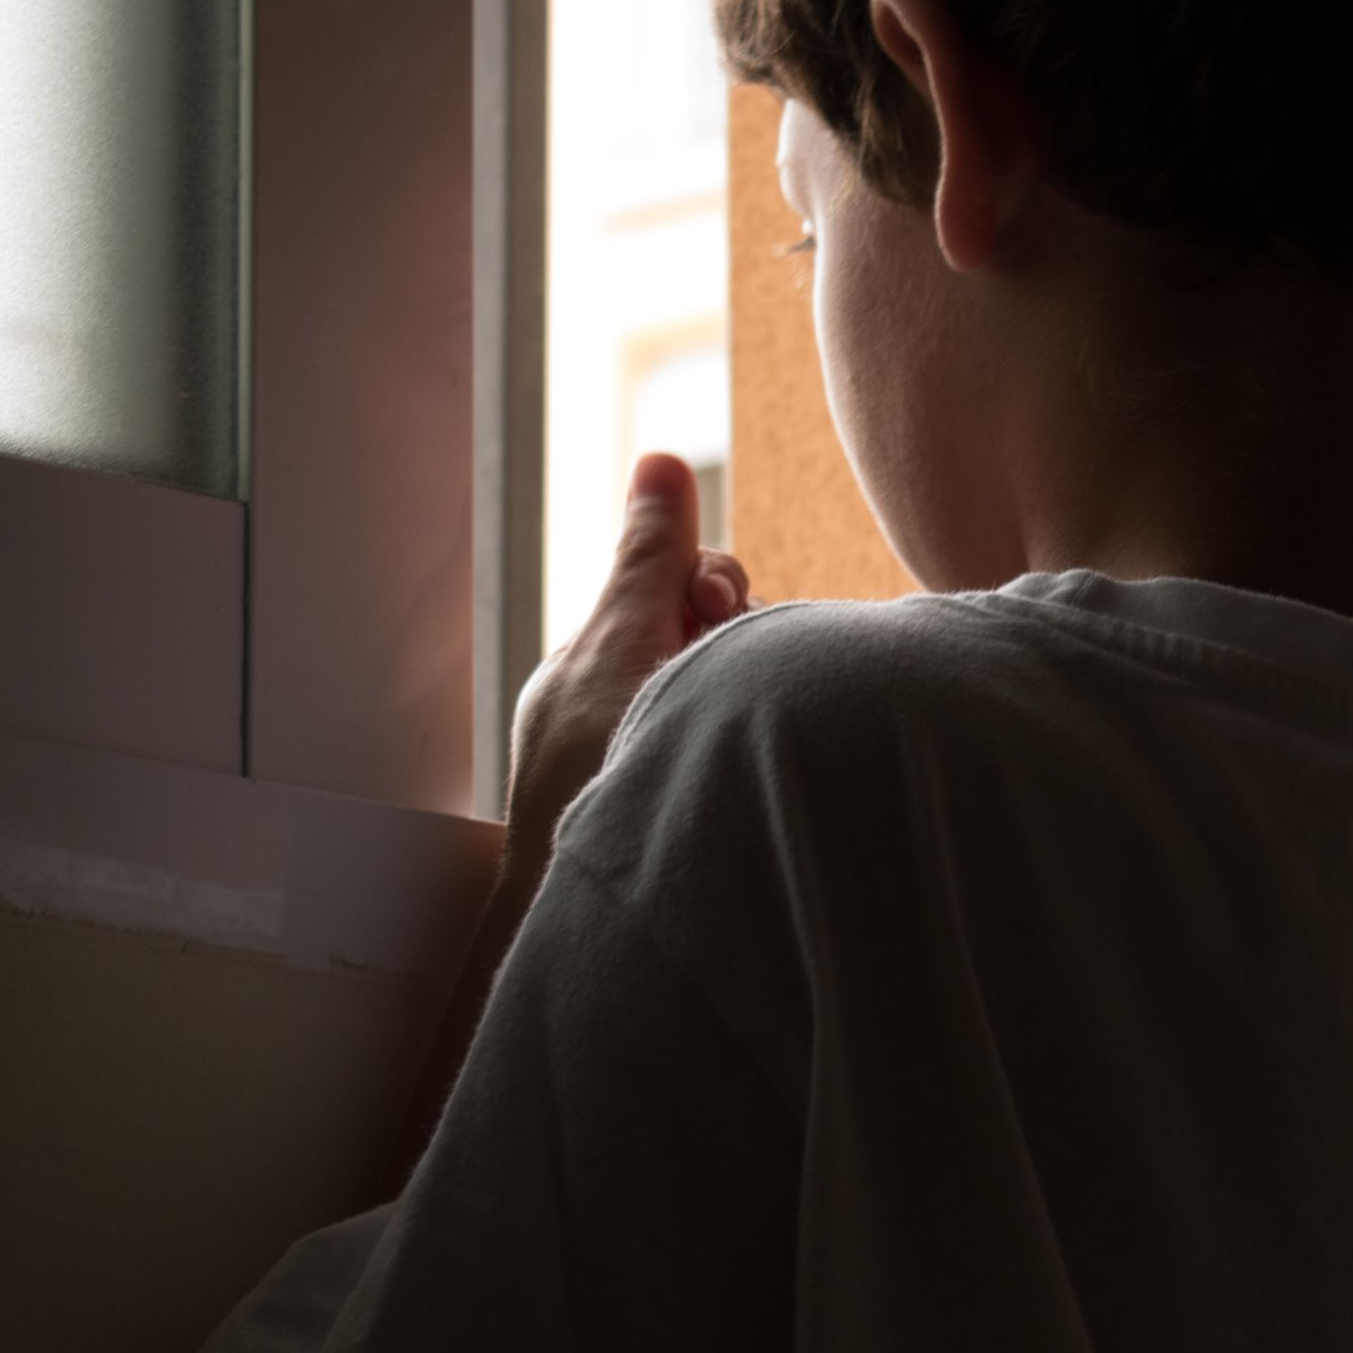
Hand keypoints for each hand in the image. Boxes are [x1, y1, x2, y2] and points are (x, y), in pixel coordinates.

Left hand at [502, 453, 750, 876]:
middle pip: (717, 629)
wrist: (593, 897)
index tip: (714, 604)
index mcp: (602, 662)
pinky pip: (739, 730)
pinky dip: (750, 723)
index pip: (686, 585)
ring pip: (734, 680)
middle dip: (734, 630)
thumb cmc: (594, 769)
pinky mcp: (698, 796)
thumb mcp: (623, 638)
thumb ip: (651, 554)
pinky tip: (759, 743)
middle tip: (722, 656)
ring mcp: (664, 753)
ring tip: (739, 711)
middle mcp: (633, 705)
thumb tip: (658, 455)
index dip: (713, 581)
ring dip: (745, 680)